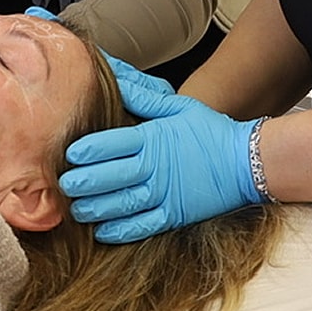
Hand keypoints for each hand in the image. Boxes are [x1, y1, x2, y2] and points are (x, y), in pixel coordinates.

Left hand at [59, 55, 263, 243]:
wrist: (248, 162)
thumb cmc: (210, 131)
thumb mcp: (178, 107)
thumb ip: (143, 97)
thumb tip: (114, 78)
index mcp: (154, 138)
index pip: (114, 143)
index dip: (90, 150)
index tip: (70, 154)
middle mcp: (157, 167)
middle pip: (113, 176)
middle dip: (85, 182)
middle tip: (63, 185)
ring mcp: (166, 194)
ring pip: (124, 204)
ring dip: (97, 209)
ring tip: (76, 210)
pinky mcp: (175, 216)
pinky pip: (144, 226)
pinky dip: (122, 231)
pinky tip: (102, 232)